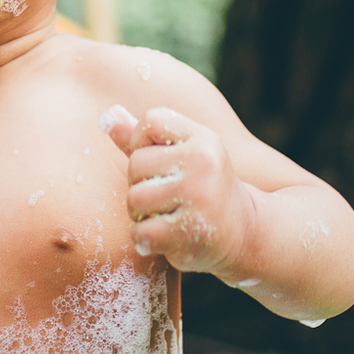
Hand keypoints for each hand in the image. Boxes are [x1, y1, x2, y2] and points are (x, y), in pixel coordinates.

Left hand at [103, 105, 253, 274]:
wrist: (246, 233)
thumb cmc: (203, 187)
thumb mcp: (183, 155)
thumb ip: (143, 138)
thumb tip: (108, 115)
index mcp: (203, 138)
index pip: (150, 121)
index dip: (142, 142)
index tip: (160, 162)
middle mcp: (204, 162)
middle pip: (136, 163)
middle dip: (140, 183)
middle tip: (164, 196)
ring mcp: (200, 196)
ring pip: (135, 198)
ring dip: (140, 213)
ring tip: (164, 215)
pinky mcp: (192, 230)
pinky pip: (142, 231)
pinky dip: (145, 239)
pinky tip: (166, 238)